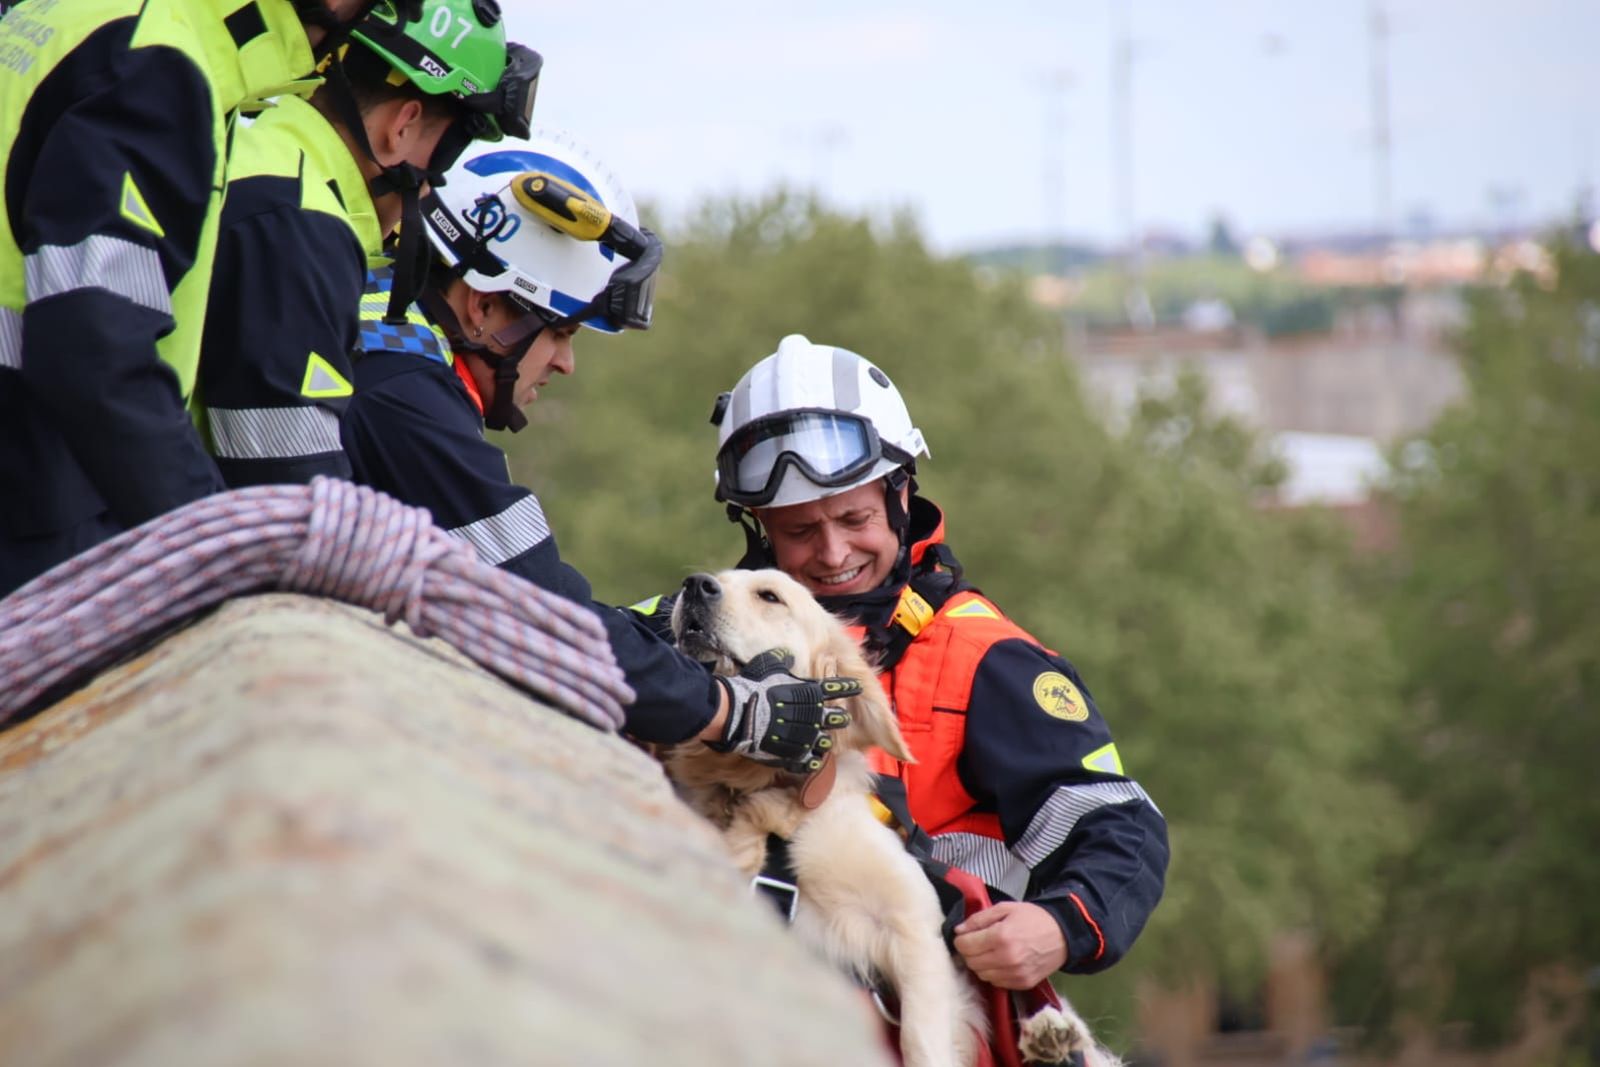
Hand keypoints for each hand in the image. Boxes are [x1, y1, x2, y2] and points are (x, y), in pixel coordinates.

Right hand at [714, 649, 858, 773]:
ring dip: (825, 740)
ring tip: (826, 741)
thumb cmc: (754, 687)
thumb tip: (788, 655)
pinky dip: (811, 761)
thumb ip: (782, 660)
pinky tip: (813, 761)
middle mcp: (812, 715)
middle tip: (842, 718)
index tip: (857, 687)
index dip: (847, 687)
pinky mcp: (792, 755)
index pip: (836, 689)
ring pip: (824, 741)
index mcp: (809, 693)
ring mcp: (804, 737)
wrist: (738, 714)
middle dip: (839, 718)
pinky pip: (808, 761)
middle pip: (836, 718)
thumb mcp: (769, 666)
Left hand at [953, 902, 1066, 989]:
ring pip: (981, 975)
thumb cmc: (1033, 918)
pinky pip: (996, 983)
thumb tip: (958, 931)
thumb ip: (979, 919)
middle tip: (976, 943)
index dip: (960, 940)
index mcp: (1001, 937)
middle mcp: (1006, 959)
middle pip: (971, 962)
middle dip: (969, 952)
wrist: (1063, 934)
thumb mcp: (1005, 909)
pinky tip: (1000, 962)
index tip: (964, 936)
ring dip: (980, 964)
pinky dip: (993, 973)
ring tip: (989, 952)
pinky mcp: (1022, 984)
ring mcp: (1015, 974)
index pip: (965, 946)